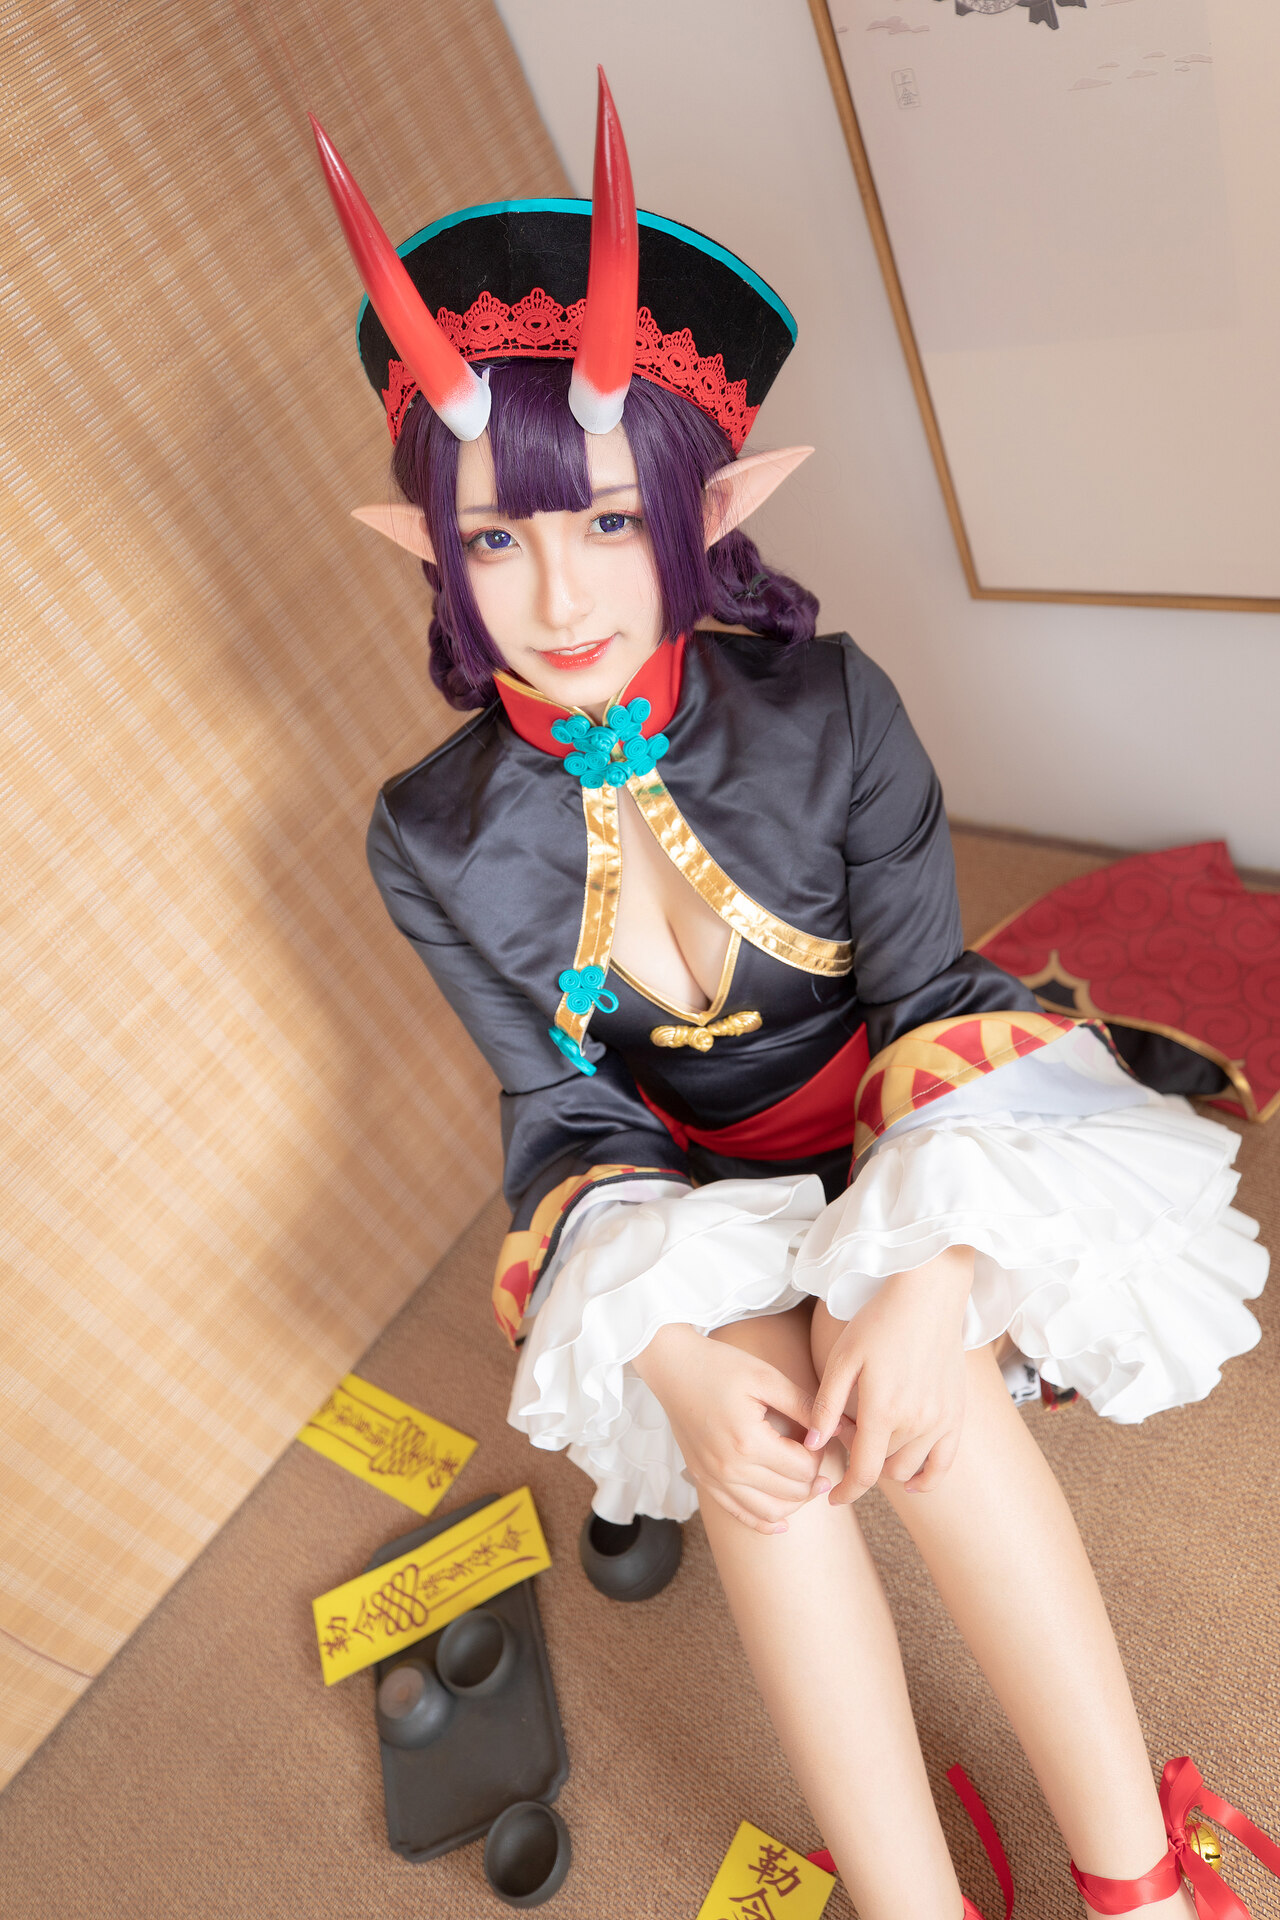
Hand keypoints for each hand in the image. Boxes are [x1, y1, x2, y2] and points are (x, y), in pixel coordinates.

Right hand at [632, 1322, 831, 1533]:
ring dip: (796, 1502)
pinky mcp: (704, 1481)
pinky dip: (765, 1521)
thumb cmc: (720, 1366)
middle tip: (816, 1456)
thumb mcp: (766, 1377)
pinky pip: (740, 1514)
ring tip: (808, 1483)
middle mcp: (730, 1468)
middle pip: (791, 1493)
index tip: (819, 1437)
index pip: (803, 1468)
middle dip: (812, 1477)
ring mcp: (714, 1478)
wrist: (673, 1367)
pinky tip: (784, 1520)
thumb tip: (838, 1429)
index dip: (820, 1455)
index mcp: (748, 1441)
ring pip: (770, 1512)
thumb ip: (804, 1406)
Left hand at [806, 1247, 973, 1502]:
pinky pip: (945, 1463)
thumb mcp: (842, 1357)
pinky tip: (911, 1481)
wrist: (928, 1294)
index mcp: (883, 1410)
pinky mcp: (957, 1413)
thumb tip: (813, 1445)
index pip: (864, 1472)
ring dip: (887, 1464)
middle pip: (883, 1467)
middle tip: (848, 1432)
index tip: (832, 1498)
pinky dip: (927, 1478)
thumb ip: (826, 1405)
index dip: (846, 1491)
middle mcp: (916, 1421)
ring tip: (873, 1439)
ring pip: (909, 1467)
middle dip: (861, 1460)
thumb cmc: (879, 1321)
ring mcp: (941, 1419)